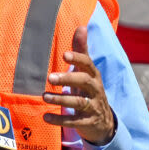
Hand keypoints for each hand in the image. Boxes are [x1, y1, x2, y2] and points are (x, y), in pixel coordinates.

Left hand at [42, 25, 115, 144]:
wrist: (104, 123)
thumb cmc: (90, 90)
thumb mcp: (87, 72)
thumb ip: (82, 51)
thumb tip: (81, 26)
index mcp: (93, 76)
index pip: (88, 64)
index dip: (78, 59)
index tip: (64, 55)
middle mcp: (95, 90)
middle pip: (84, 82)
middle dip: (68, 79)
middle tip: (50, 77)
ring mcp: (93, 107)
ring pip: (79, 102)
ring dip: (61, 100)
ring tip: (44, 96)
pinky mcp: (87, 123)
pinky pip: (74, 122)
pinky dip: (60, 120)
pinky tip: (45, 117)